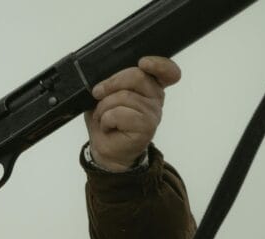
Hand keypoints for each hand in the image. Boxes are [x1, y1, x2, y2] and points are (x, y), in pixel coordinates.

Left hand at [85, 56, 181, 171]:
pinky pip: (120, 114)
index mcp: (149, 85)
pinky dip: (106, 119)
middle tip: (98, 93)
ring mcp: (153, 112)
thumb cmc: (107, 120)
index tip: (144, 63)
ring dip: (104, 107)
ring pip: (123, 96)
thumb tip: (102, 80)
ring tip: (104, 117)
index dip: (159, 64)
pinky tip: (109, 127)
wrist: (105, 149)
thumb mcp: (104, 95)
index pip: (167, 71)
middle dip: (111, 83)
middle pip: (137, 76)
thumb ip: (109, 82)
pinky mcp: (146, 127)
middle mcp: (156, 97)